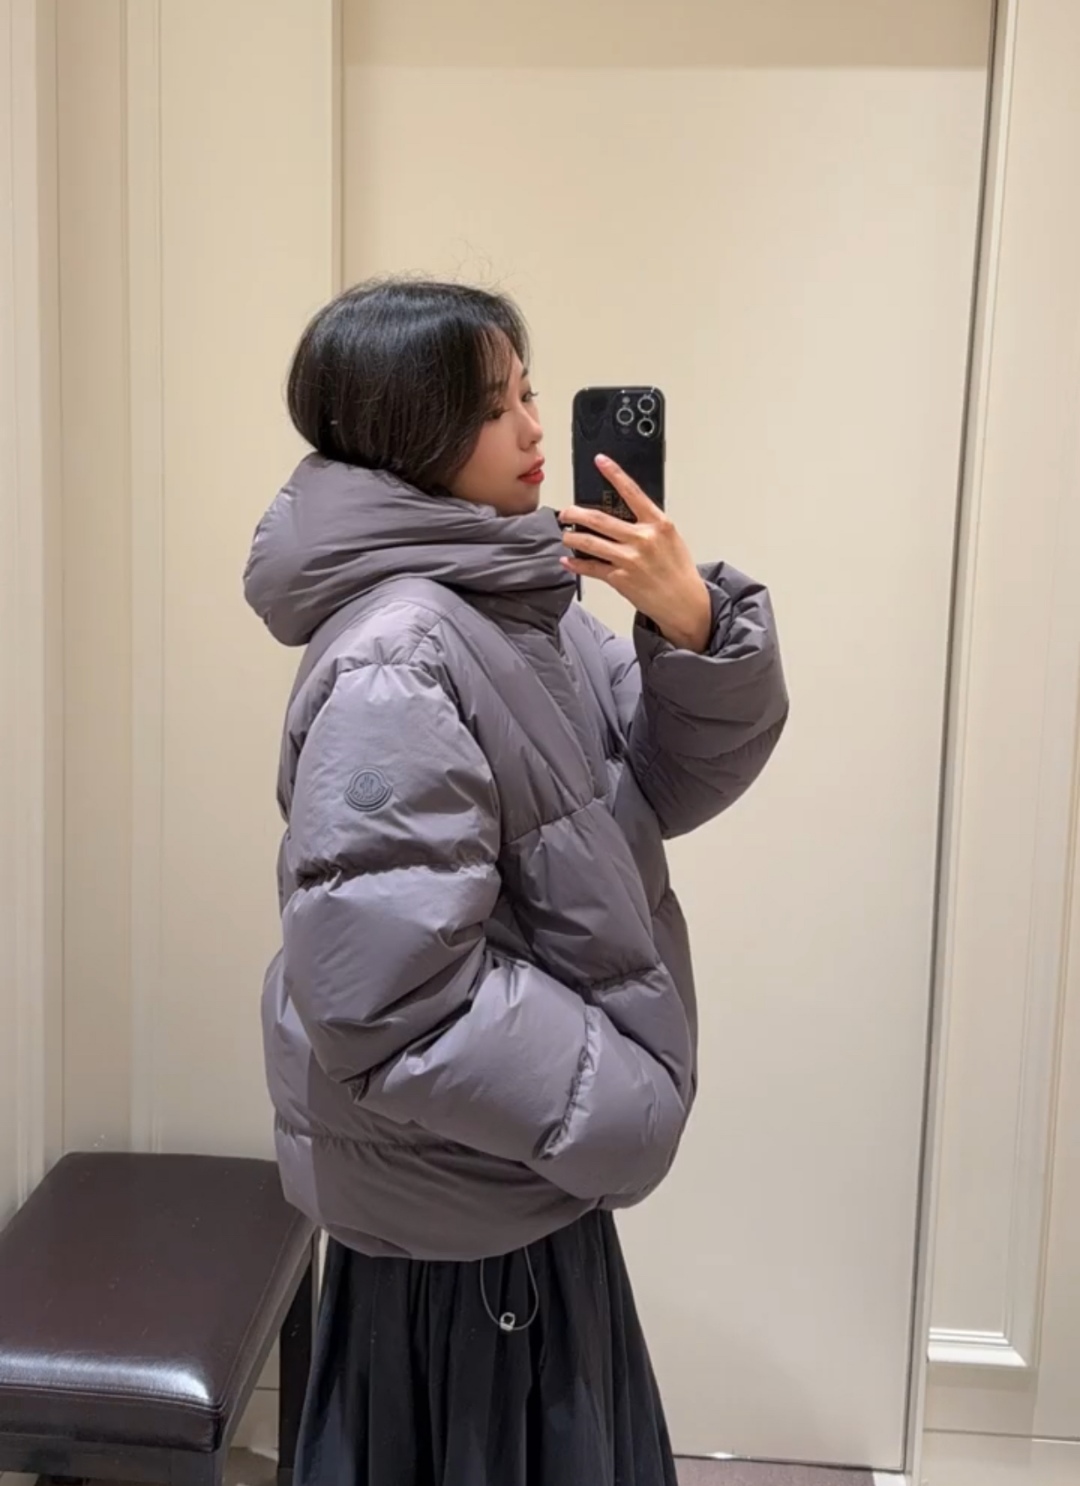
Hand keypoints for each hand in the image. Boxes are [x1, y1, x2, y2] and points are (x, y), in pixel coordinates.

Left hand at [559, 455, 712, 652]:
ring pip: (590, 542)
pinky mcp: (620, 579)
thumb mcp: (670, 539)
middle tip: (566, 512)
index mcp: (658, 524)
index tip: (600, 462)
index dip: (614, 474)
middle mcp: (642, 539)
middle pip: (600, 519)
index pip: (632, 492)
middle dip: (576, 513)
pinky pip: (591, 568)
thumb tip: (622, 513)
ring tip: (565, 534)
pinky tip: (568, 561)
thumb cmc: (678, 571)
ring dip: (572, 537)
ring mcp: (629, 560)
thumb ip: (648, 524)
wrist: (685, 603)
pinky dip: (576, 564)